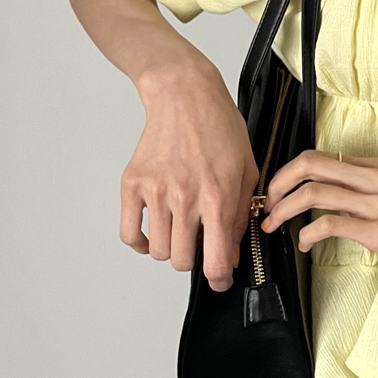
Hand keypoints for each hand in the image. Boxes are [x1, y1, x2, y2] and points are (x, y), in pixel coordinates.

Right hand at [120, 60, 258, 291]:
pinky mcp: (133, 184)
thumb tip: (232, 250)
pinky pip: (129, 233)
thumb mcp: (248, 171)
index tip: (220, 280)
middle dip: (194, 261)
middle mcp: (185, 198)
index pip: (214, 260)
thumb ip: (241, 214)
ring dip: (169, 249)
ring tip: (180, 231)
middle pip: (181, 261)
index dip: (219, 280)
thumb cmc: (221, 129)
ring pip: (157, 250)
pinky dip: (140, 242)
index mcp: (218, 197)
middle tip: (200, 246)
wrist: (186, 97)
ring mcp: (156, 192)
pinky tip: (153, 232)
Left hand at [261, 152, 377, 282]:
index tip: (276, 193)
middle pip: (309, 166)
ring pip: (314, 194)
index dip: (287, 173)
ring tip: (276, 227)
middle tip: (267, 206)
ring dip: (284, 211)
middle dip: (277, 185)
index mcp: (373, 167)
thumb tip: (320, 194)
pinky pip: (330, 225)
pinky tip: (305, 246)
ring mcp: (377, 204)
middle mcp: (373, 179)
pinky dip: (307, 235)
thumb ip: (361, 187)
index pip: (318, 157)